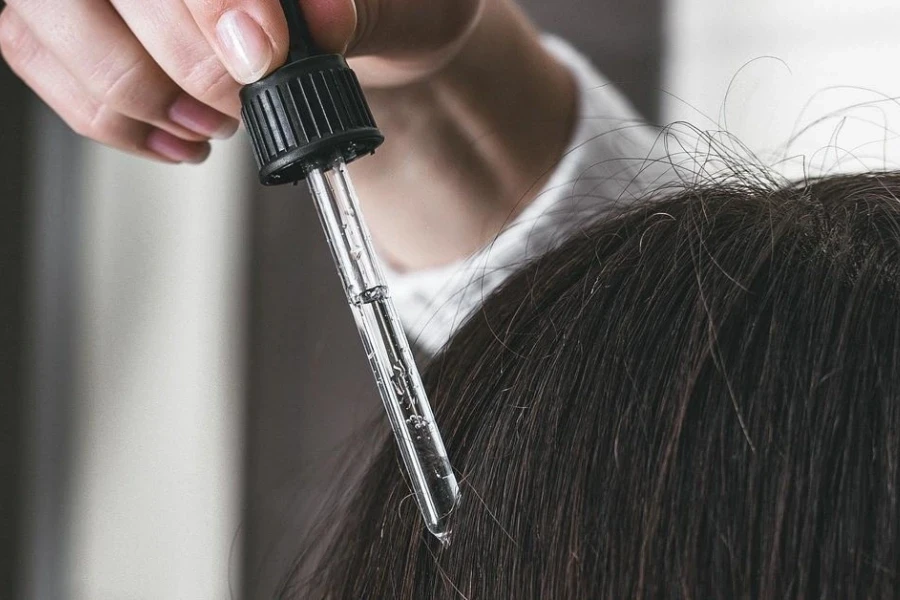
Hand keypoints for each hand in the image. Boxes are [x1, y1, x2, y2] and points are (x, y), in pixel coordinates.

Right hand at [0, 0, 482, 162]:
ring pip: (50, 22)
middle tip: (240, 103)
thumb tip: (322, 21)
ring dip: (137, 94)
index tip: (259, 56)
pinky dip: (108, 116)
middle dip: (181, 61)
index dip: (209, 3)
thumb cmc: (373, 6)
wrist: (351, 29)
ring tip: (212, 124)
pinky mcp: (62, 11)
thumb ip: (359, 6)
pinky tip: (176, 136)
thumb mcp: (396, 3)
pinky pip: (36, 58)